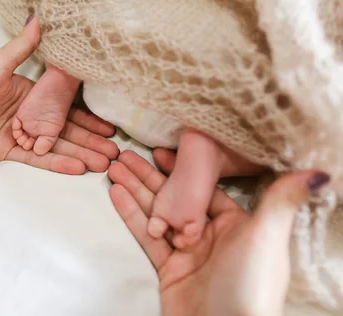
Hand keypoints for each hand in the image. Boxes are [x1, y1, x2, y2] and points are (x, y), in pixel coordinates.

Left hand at [0, 17, 118, 173]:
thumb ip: (20, 47)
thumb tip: (40, 15)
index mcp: (26, 90)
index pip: (63, 103)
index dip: (87, 113)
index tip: (110, 121)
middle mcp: (26, 113)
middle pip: (64, 128)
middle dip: (90, 139)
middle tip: (115, 150)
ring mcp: (17, 134)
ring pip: (54, 145)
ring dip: (79, 153)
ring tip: (104, 162)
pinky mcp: (5, 151)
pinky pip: (36, 158)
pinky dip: (56, 163)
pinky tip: (78, 168)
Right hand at [108, 150, 328, 315]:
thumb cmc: (249, 285)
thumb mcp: (266, 238)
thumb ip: (281, 201)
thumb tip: (321, 173)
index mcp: (237, 225)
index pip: (205, 188)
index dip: (183, 169)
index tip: (162, 150)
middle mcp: (211, 236)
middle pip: (175, 198)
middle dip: (150, 176)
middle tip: (126, 155)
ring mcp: (188, 253)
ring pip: (156, 213)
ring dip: (135, 190)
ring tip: (115, 168)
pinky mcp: (169, 270)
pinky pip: (147, 235)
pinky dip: (131, 215)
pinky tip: (116, 194)